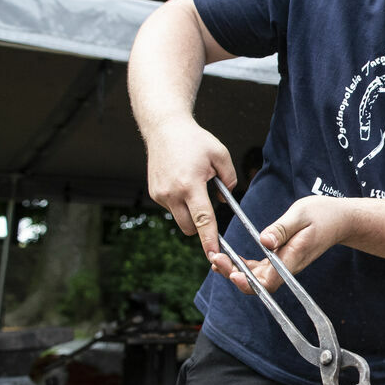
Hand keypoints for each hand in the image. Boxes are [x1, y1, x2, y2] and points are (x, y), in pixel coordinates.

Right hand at [144, 118, 236, 257]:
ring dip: (191, 212)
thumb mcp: (221, 154)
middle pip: (190, 227)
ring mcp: (160, 194)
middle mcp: (172, 193)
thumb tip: (224, 200)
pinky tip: (183, 183)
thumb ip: (229, 179)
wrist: (164, 129)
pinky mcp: (154, 193)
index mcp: (190, 185)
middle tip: (210, 207)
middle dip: (202, 226)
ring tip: (195, 185)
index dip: (209, 239)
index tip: (213, 255)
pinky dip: (181, 204)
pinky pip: (172, 208)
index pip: (203, 219)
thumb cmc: (195, 140)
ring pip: (180, 219)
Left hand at [211, 195, 350, 293]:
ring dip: (236, 272)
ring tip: (217, 259)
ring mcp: (285, 265)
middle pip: (259, 284)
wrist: (339, 220)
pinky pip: (260, 270)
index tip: (233, 273)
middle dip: (235, 276)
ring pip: (257, 279)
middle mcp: (289, 266)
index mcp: (294, 256)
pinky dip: (243, 266)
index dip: (249, 282)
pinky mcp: (282, 260)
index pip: (270, 281)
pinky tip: (231, 258)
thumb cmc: (322, 214)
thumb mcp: (301, 213)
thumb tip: (263, 241)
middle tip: (217, 260)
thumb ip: (282, 228)